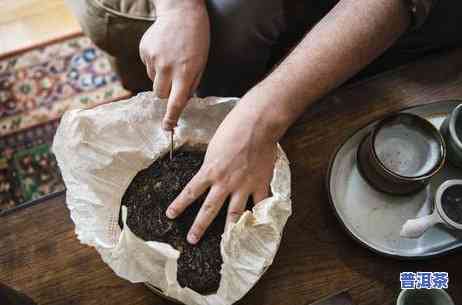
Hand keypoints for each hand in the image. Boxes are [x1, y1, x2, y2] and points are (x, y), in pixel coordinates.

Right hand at [139, 0, 209, 129]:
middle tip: (176, 77)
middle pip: (161, 95)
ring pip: (154, 82)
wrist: (181, 12)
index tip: (167, 128)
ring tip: (171, 59)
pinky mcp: (144, 51)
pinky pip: (147, 68)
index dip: (171, 117)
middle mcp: (167, 67)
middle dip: (167, 92)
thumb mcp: (201, 64)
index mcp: (185, 72)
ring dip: (161, 77)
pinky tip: (163, 51)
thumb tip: (181, 102)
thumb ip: (191, 85)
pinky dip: (155, 64)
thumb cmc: (196, 40)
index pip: (176, 102)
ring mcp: (154, 58)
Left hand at [166, 104, 277, 243]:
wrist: (257, 124)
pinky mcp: (260, 184)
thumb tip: (209, 173)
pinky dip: (258, 214)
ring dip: (228, 229)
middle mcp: (224, 182)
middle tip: (191, 239)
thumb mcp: (214, 147)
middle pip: (209, 209)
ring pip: (234, 213)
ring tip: (225, 243)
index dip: (179, 205)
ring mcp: (243, 186)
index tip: (170, 215)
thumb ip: (212, 164)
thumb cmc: (233, 129)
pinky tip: (256, 225)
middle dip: (199, 226)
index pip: (190, 192)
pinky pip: (259, 204)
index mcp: (210, 171)